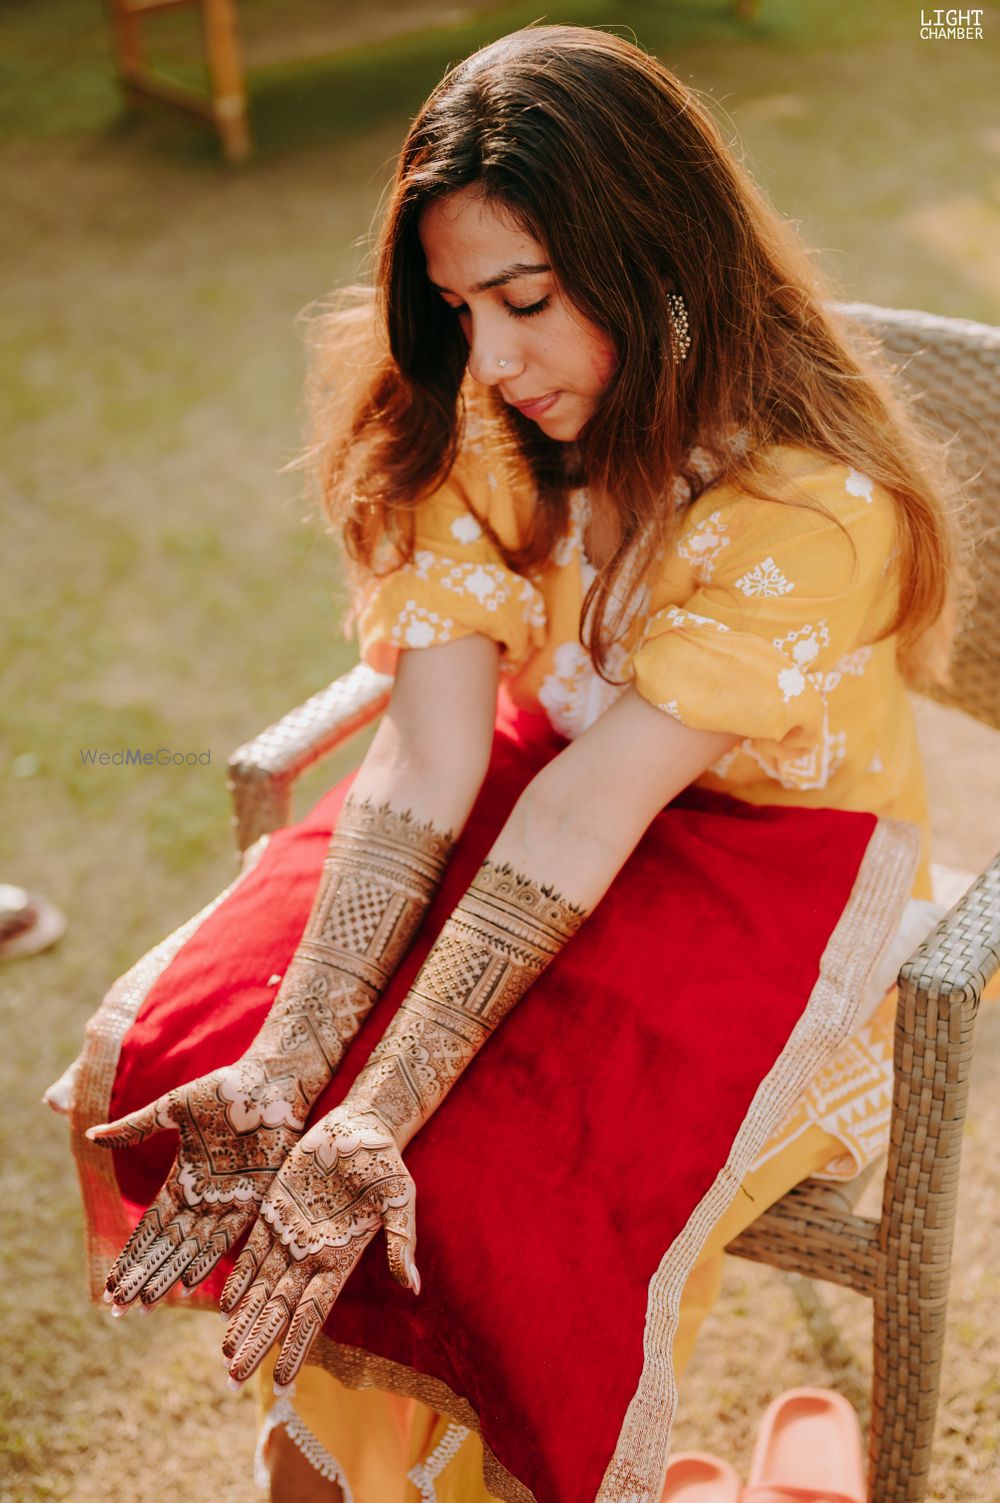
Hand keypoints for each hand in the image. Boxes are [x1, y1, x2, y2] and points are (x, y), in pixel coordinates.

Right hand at [87, 1058, 306, 1309]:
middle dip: (144, 1276)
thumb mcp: (171, 1109)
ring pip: (192, 1248)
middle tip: (121, 1308)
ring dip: (170, 1275)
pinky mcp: (255, 1196)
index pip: (150, 1229)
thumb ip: (134, 1128)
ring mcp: (228, 1199)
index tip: (111, 1287)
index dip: (131, 1258)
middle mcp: (204, 1197)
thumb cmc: (221, 1089)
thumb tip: (89, 1136)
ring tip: (147, 1302)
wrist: (267, 1080)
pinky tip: (190, 1280)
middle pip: (167, 1246)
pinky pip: (228, 1234)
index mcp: (183, 1179)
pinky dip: (208, 1257)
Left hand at [219, 1106, 418, 1386]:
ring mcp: (290, 1235)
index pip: (313, 1312)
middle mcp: (312, 1255)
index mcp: (340, 1257)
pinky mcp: (274, 1212)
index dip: (298, 1344)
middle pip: (280, 1309)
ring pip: (261, 1287)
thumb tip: (412, 1286)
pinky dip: (238, 1277)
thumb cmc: (385, 1163)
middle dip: (259, 1342)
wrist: (360, 1126)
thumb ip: (401, 1241)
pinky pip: (251, 1251)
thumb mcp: (399, 1199)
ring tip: (225, 1352)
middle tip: (234, 1377)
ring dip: (244, 1320)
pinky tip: (224, 1303)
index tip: (285, 1379)